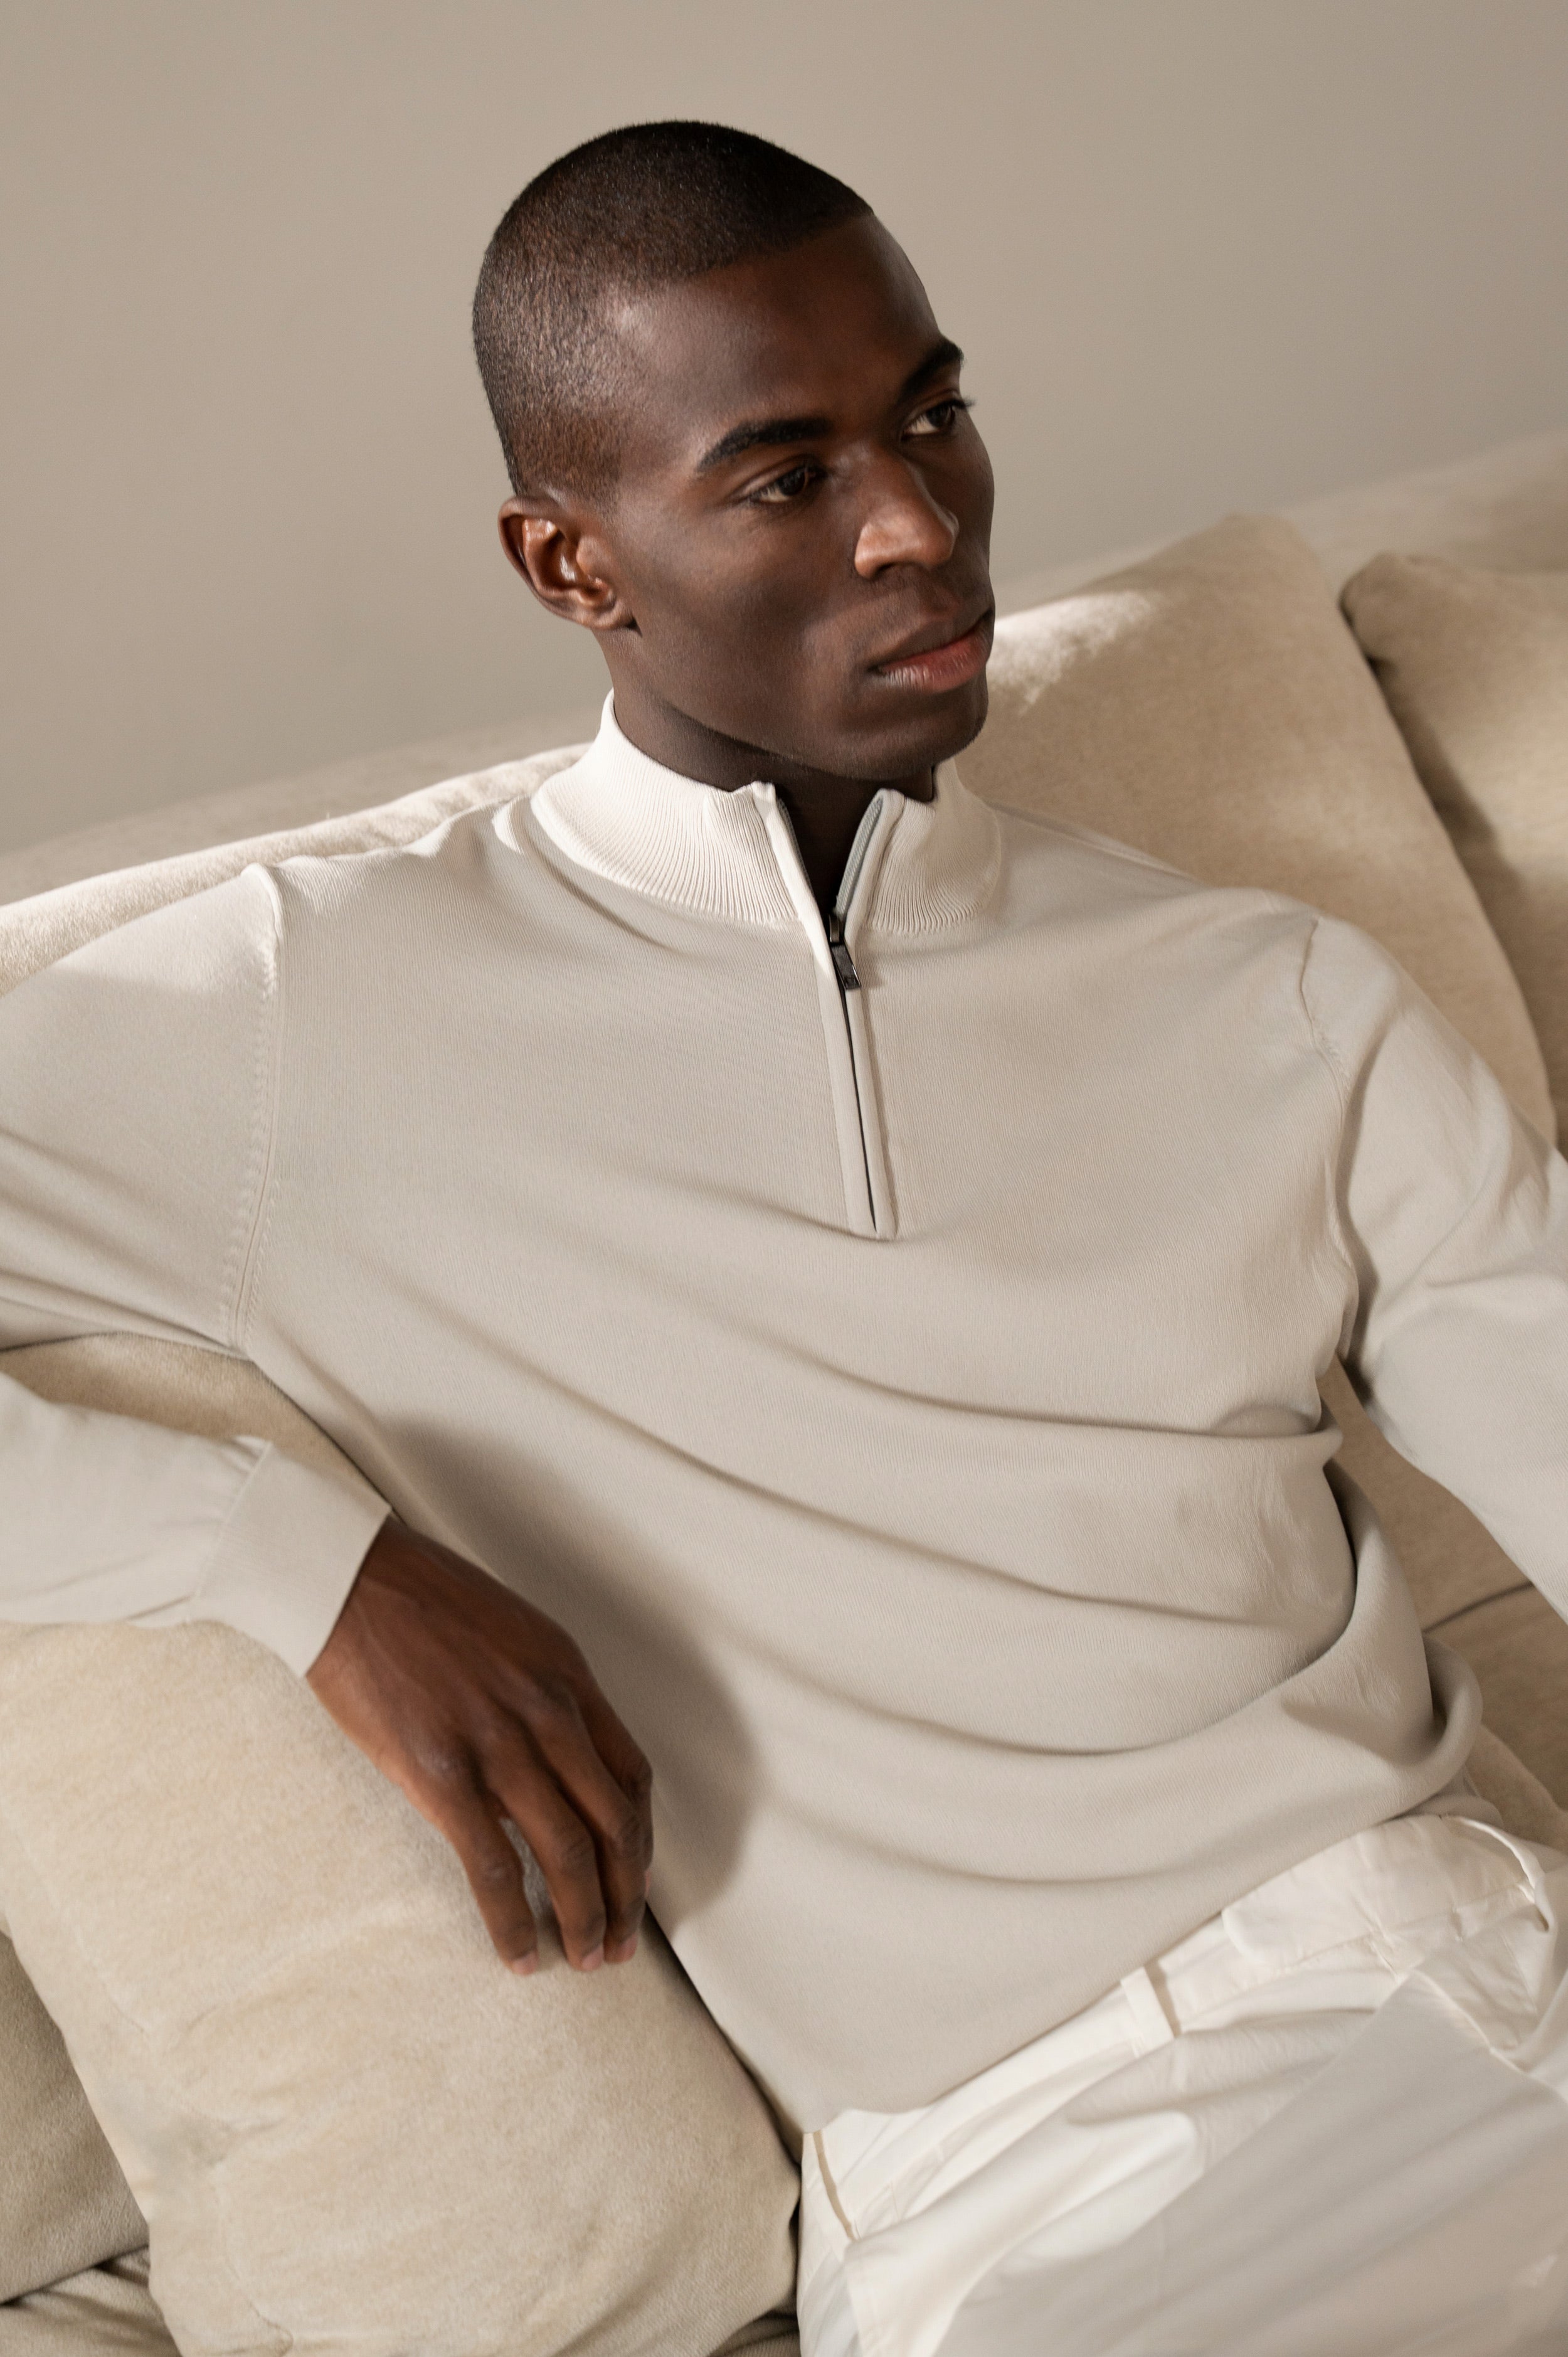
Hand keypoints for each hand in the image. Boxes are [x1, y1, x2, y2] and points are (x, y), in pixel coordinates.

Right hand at [305, 1519, 652, 1975]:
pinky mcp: (442, 1774)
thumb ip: (542, 1697)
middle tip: (619, 1942)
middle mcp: (548, 1710)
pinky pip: (493, 1868)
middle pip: (613, 1822)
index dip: (640, 1839)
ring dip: (584, 1916)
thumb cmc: (420, 1601)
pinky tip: (519, 1954)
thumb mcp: (511, 1635)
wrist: (347, 1581)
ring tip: (583, 1959)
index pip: (631, 1774)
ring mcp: (498, 1744)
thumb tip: (548, 1771)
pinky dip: (513, 1922)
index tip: (634, 1877)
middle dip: (625, 1893)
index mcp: (568, 1674)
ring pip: (567, 1851)